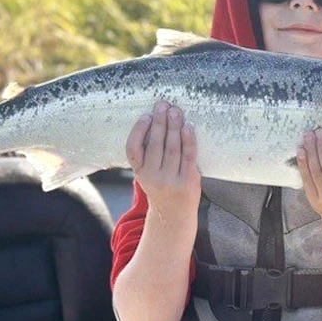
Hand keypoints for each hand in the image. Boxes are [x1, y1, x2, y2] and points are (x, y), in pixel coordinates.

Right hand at [126, 101, 200, 215]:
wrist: (174, 215)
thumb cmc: (162, 187)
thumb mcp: (147, 174)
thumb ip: (148, 154)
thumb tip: (156, 122)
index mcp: (139, 172)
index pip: (133, 149)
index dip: (138, 131)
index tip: (146, 116)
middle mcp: (152, 176)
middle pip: (155, 144)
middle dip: (159, 122)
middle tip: (163, 105)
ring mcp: (170, 179)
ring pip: (172, 148)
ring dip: (174, 127)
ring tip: (176, 111)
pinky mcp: (187, 181)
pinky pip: (188, 156)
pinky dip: (188, 140)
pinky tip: (188, 127)